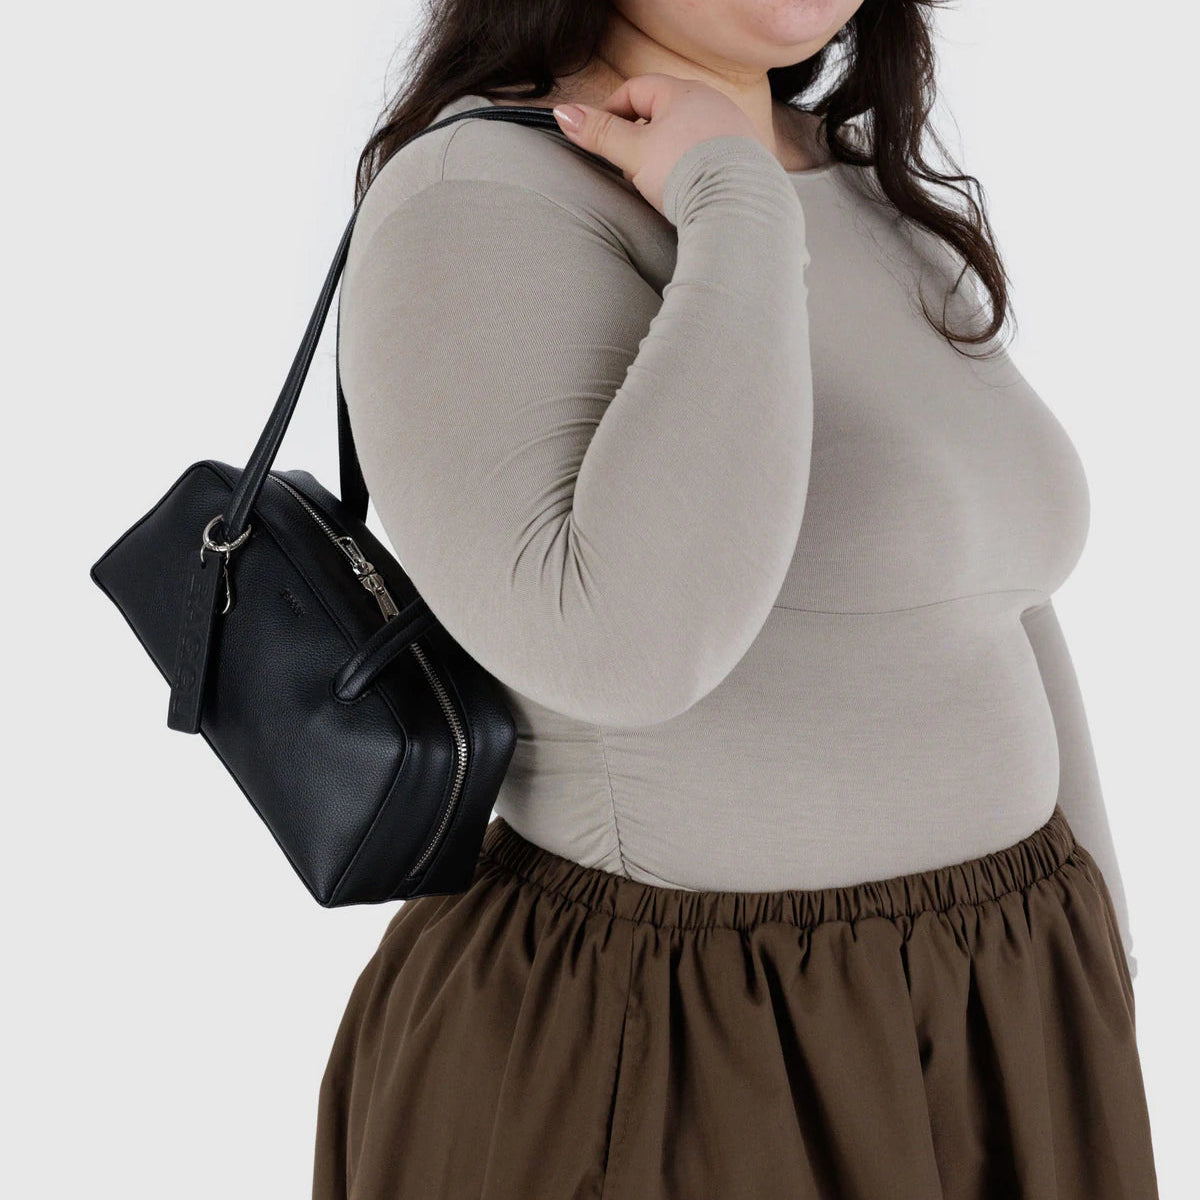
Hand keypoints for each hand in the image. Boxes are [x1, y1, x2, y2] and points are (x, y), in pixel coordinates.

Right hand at [552, 74, 761, 217]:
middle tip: (629, 167)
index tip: (600, 138)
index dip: (611, 112)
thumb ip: (600, 133)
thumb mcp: (634, 153)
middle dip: (640, 138)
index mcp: (682, 92)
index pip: (635, 90)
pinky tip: (688, 192)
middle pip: (662, 113)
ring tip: (659, 185)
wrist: (738, 206)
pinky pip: (709, 157)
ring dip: (667, 156)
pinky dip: (692, 170)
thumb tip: (563, 113)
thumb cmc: (687, 172)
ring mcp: (732, 130)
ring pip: (686, 136)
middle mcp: (712, 103)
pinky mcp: (745, 159)